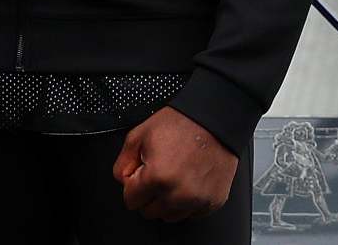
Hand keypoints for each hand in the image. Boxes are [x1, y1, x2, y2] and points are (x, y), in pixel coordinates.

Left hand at [114, 107, 238, 222]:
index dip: (132, 185)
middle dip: (148, 195)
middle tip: (157, 174)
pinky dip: (186, 203)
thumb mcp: (141, 134)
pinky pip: (191, 214)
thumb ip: (124, 161)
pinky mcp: (213, 202)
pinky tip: (188, 181)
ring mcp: (197, 200)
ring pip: (169, 216)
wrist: (214, 121)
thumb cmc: (181, 124)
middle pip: (149, 212)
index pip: (131, 201)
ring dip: (166, 201)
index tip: (139, 175)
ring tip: (173, 177)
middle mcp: (178, 194)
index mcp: (157, 176)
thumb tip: (123, 180)